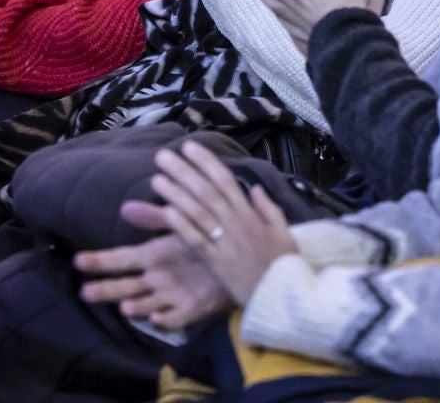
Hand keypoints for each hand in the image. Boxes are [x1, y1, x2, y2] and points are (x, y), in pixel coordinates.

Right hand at [76, 208, 230, 328]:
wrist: (238, 258)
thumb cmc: (205, 239)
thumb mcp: (180, 225)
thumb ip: (156, 218)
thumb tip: (126, 206)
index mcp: (152, 257)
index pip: (119, 259)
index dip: (99, 260)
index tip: (78, 260)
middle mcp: (156, 279)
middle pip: (125, 287)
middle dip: (106, 290)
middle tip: (85, 291)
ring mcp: (171, 296)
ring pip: (146, 305)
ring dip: (136, 307)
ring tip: (124, 306)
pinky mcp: (191, 309)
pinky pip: (176, 317)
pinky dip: (166, 319)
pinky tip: (157, 318)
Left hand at [148, 142, 296, 304]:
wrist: (282, 294)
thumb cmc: (282, 263)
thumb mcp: (282, 230)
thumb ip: (267, 207)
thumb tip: (253, 188)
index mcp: (250, 213)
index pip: (225, 180)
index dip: (206, 162)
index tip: (189, 146)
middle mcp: (235, 222)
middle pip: (206, 191)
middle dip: (184, 171)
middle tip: (162, 156)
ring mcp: (224, 242)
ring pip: (198, 212)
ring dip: (177, 194)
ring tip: (157, 178)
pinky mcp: (216, 262)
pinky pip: (197, 240)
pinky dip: (183, 225)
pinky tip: (166, 210)